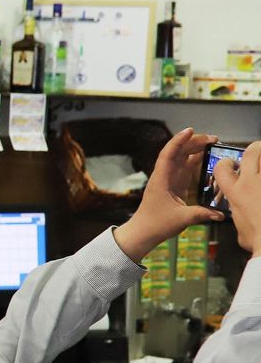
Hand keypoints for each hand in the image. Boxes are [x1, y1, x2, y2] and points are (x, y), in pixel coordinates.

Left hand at [114, 128, 224, 260]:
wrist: (143, 232)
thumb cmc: (156, 224)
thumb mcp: (181, 218)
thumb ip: (201, 214)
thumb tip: (220, 214)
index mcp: (161, 179)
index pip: (169, 154)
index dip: (178, 141)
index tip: (190, 130)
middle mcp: (164, 176)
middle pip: (178, 153)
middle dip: (193, 142)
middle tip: (212, 138)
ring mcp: (168, 181)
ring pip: (182, 160)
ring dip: (195, 150)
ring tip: (212, 144)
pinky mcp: (173, 187)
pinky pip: (184, 170)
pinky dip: (195, 162)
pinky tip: (205, 158)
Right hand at [214, 141, 260, 254]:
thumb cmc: (258, 241)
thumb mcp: (241, 232)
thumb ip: (241, 221)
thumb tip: (244, 222)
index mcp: (236, 193)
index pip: (222, 168)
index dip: (224, 163)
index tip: (229, 165)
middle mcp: (252, 183)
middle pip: (252, 152)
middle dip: (255, 149)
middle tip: (257, 152)